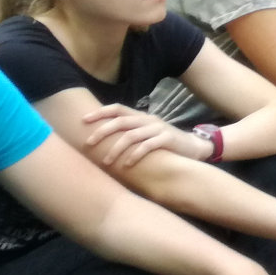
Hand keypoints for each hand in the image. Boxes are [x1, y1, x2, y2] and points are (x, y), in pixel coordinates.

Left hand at [81, 103, 210, 169]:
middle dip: (102, 132)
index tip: (83, 121)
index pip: (117, 109)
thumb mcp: (146, 133)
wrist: (192, 146)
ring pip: (132, 135)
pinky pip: (148, 146)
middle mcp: (147, 120)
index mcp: (140, 116)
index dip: (100, 113)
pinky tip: (128, 165)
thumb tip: (101, 140)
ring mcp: (158, 128)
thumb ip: (129, 132)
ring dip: (116, 149)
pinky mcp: (167, 139)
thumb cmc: (163, 143)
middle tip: (89, 144)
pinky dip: (135, 155)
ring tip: (107, 162)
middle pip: (120, 122)